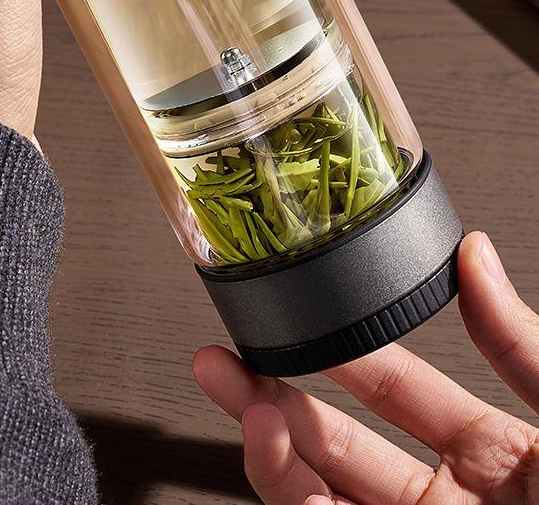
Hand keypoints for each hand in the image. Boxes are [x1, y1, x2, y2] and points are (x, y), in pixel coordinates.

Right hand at [194, 232, 538, 503]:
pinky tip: (267, 450)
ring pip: (321, 492)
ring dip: (270, 442)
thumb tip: (476, 257)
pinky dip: (288, 489)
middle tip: (228, 354)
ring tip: (237, 391)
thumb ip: (520, 342)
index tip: (300, 310)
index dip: (345, 347)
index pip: (401, 389)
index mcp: (501, 458)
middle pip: (343, 440)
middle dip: (278, 391)